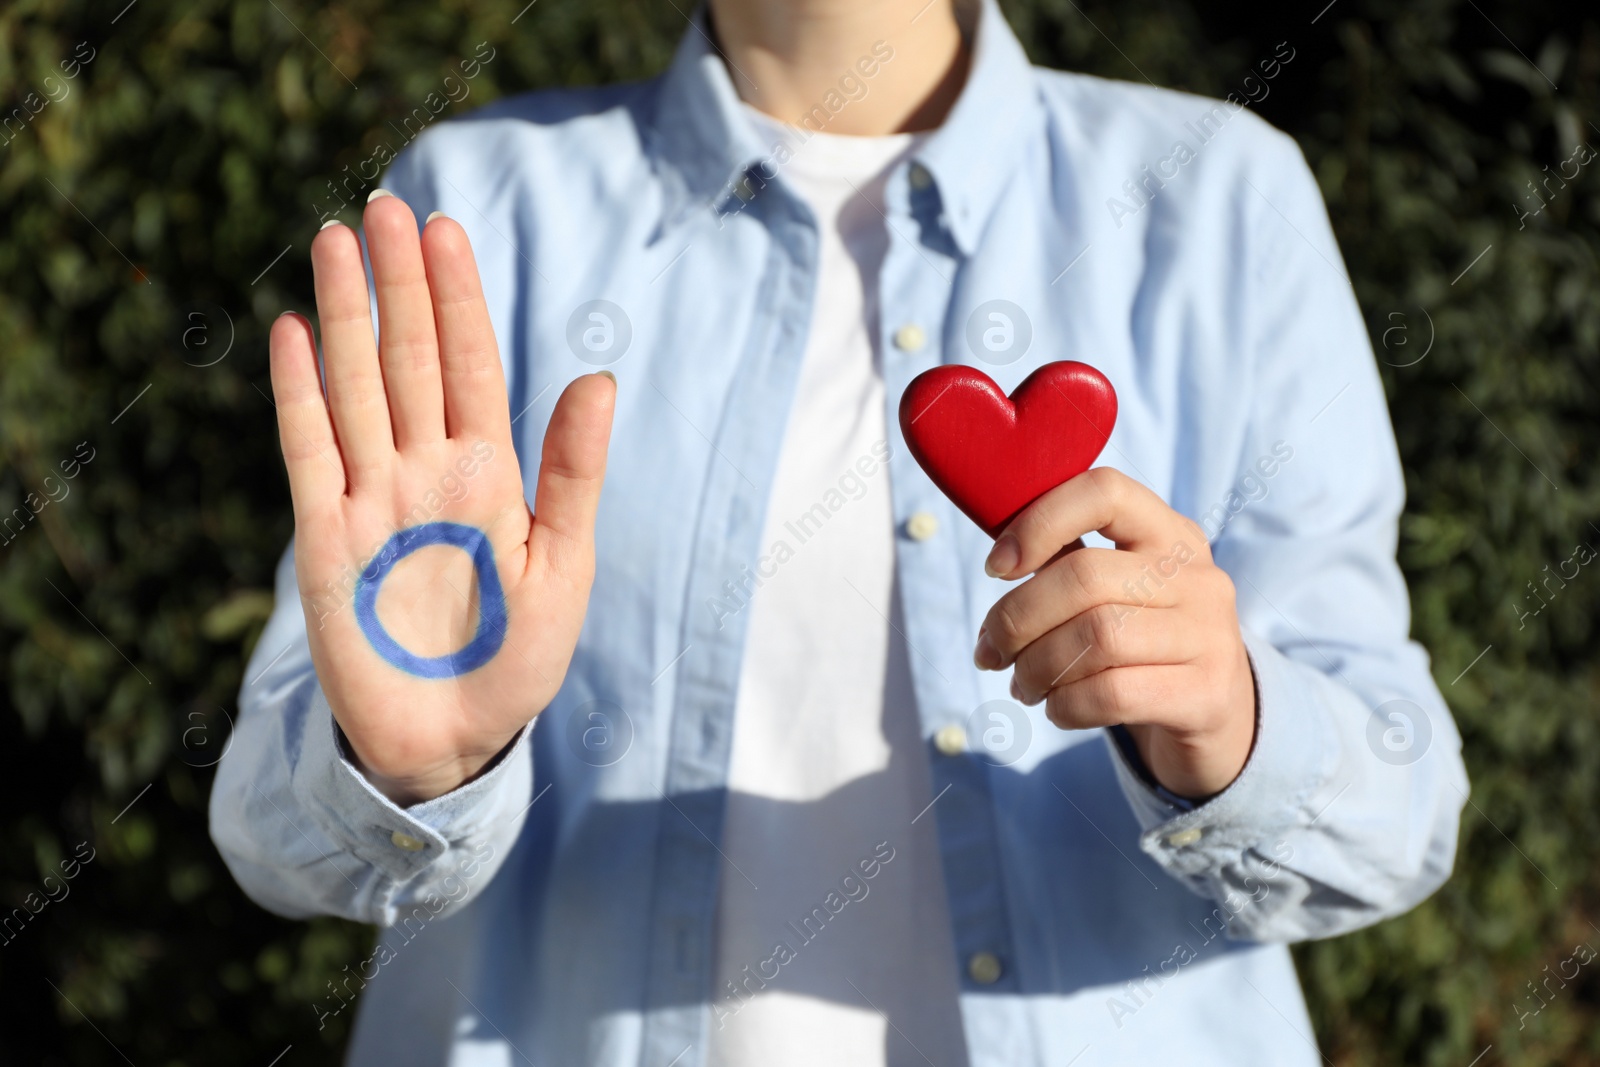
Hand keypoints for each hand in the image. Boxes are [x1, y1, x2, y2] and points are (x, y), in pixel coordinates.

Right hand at [269, 192, 614, 804]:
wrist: (456, 739)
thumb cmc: (518, 656)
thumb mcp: (565, 564)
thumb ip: (574, 472)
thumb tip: (599, 377)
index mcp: (489, 472)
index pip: (473, 365)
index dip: (460, 299)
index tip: (446, 230)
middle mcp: (426, 470)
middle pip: (411, 358)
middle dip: (401, 285)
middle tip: (388, 207)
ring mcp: (373, 497)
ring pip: (357, 388)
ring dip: (346, 317)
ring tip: (335, 240)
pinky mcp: (325, 538)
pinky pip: (309, 453)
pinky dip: (300, 395)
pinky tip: (292, 334)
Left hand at [971, 468, 1255, 799]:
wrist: (1220, 715)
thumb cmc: (1145, 644)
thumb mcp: (1120, 590)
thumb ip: (1068, 564)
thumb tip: (998, 566)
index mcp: (1170, 533)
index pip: (1104, 492)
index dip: (1038, 523)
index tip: (997, 568)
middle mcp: (1198, 576)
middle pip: (1085, 577)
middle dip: (1016, 619)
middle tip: (990, 652)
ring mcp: (1209, 634)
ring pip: (1097, 638)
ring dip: (1036, 667)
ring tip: (1022, 685)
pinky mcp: (1207, 694)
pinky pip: (1113, 693)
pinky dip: (1066, 704)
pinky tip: (1057, 708)